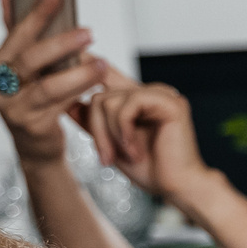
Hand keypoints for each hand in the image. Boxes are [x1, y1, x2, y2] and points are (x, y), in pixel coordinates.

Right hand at [0, 0, 112, 167]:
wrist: (36, 145)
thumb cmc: (34, 98)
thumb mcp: (26, 66)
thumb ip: (19, 31)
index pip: (16, 34)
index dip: (35, 13)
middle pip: (28, 59)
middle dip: (60, 43)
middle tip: (88, 32)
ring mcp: (13, 108)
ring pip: (47, 86)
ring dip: (78, 73)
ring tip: (102, 63)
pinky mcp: (31, 126)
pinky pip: (59, 106)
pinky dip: (79, 93)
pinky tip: (96, 84)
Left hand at [81, 77, 220, 209]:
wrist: (178, 188)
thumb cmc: (149, 170)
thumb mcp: (110, 144)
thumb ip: (93, 123)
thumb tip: (68, 104)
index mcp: (137, 98)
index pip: (105, 73)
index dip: (85, 64)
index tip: (69, 59)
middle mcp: (149, 91)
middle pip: (99, 95)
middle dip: (96, 130)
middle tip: (105, 159)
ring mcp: (160, 94)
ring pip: (109, 101)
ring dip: (109, 135)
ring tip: (123, 156)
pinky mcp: (169, 102)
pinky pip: (128, 106)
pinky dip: (123, 132)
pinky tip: (134, 151)